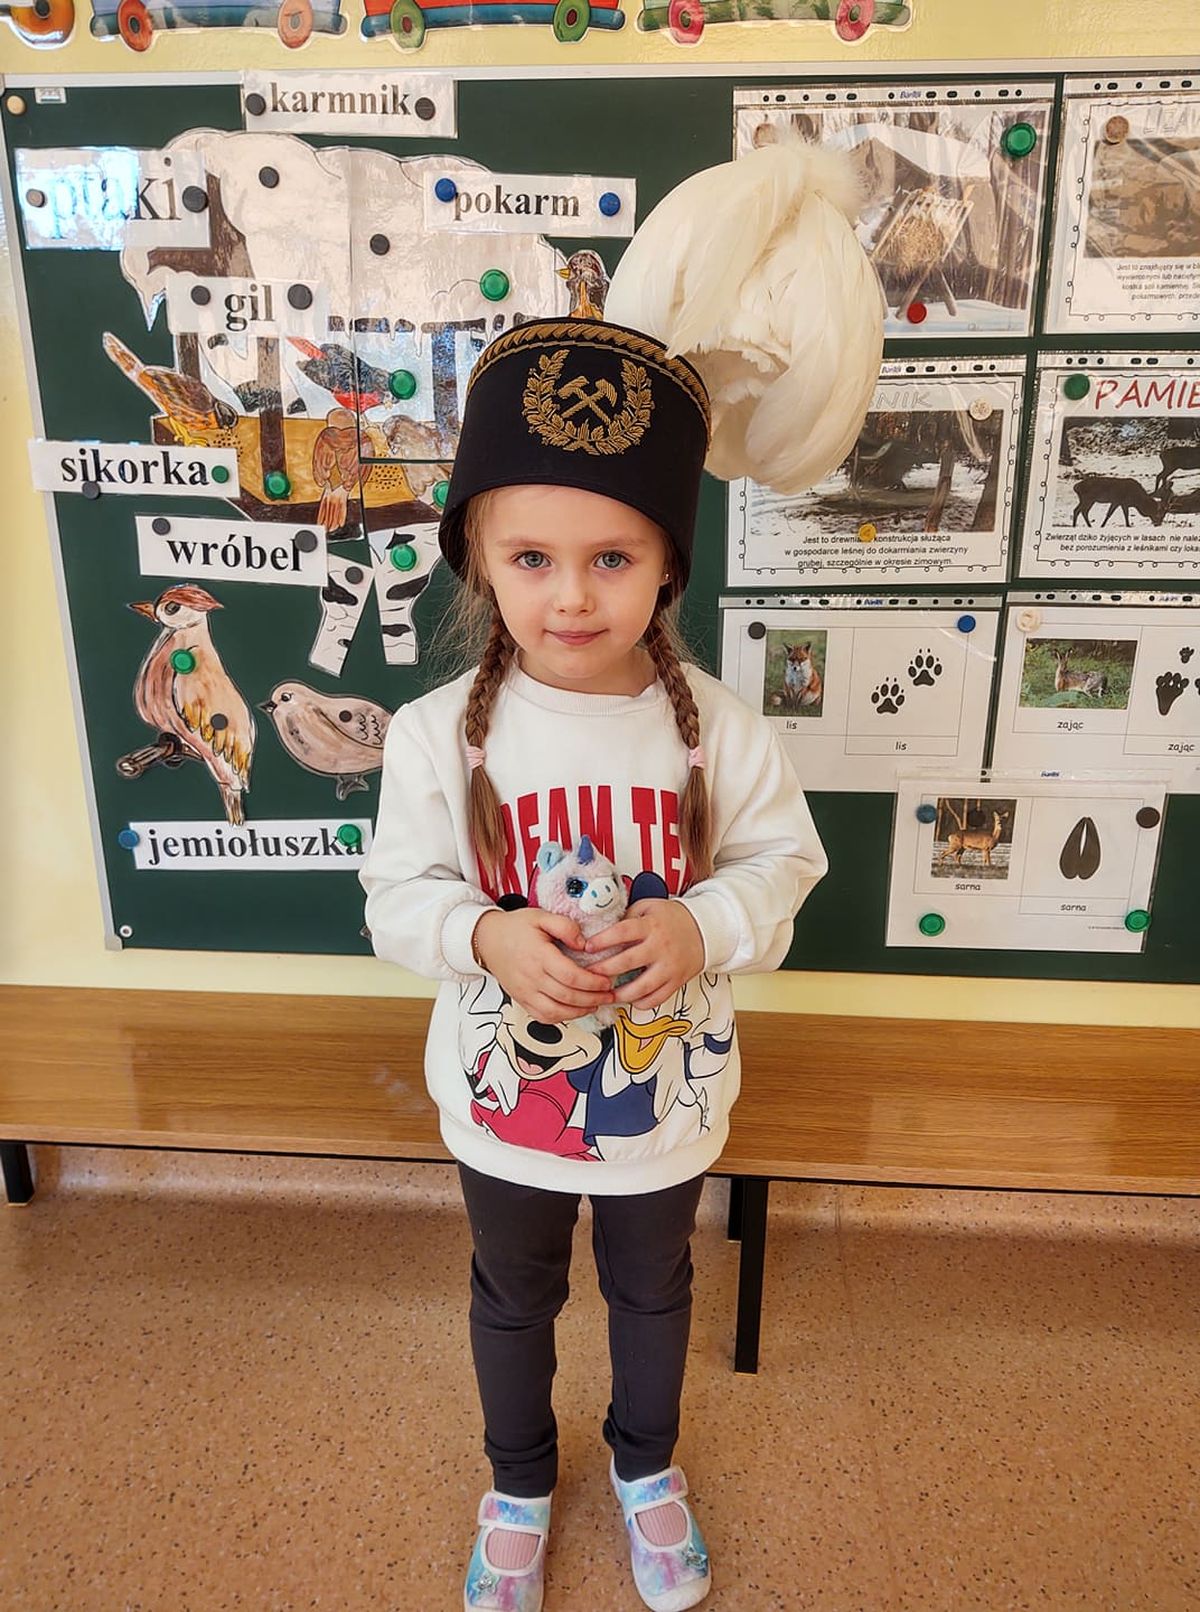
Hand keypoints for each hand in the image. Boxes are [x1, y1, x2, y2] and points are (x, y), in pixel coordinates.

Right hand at [473, 907, 615, 1024]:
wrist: (487, 940)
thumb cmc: (515, 928)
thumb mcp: (541, 916)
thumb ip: (565, 926)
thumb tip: (584, 943)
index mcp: (539, 956)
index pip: (571, 976)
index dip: (592, 982)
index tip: (607, 981)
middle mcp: (531, 977)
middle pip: (567, 996)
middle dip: (593, 998)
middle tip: (609, 995)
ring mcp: (525, 992)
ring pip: (556, 1011)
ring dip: (580, 1012)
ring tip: (596, 1004)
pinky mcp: (522, 1000)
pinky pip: (543, 1017)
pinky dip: (562, 1018)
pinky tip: (575, 1011)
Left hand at [582, 899, 704, 1011]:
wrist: (704, 931)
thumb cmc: (671, 919)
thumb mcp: (649, 908)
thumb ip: (627, 917)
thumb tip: (602, 930)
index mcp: (651, 925)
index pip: (622, 932)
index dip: (602, 940)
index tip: (587, 947)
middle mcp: (660, 946)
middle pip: (627, 962)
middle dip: (604, 970)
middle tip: (588, 975)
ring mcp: (670, 966)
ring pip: (642, 987)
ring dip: (620, 993)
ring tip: (605, 993)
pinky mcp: (677, 981)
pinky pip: (657, 999)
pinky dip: (641, 1003)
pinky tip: (629, 999)